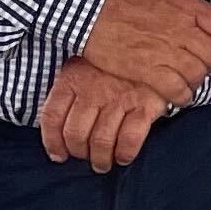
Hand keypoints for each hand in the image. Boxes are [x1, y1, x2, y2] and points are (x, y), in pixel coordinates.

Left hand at [38, 57, 164, 170]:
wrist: (158, 46)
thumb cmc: (117, 61)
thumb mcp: (87, 63)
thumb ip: (72, 88)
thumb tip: (59, 123)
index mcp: (73, 78)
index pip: (52, 116)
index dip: (52, 142)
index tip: (59, 155)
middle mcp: (93, 89)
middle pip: (75, 133)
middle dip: (79, 153)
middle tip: (86, 158)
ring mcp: (119, 98)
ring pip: (100, 140)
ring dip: (100, 159)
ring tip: (103, 164)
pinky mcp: (145, 105)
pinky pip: (129, 139)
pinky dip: (124, 153)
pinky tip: (123, 157)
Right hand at [80, 0, 210, 104]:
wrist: (84, 4)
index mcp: (188, 6)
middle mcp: (181, 30)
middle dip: (210, 62)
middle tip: (200, 64)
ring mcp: (164, 51)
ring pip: (197, 74)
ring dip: (196, 79)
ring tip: (188, 78)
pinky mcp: (146, 70)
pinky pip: (176, 90)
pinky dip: (181, 95)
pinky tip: (177, 94)